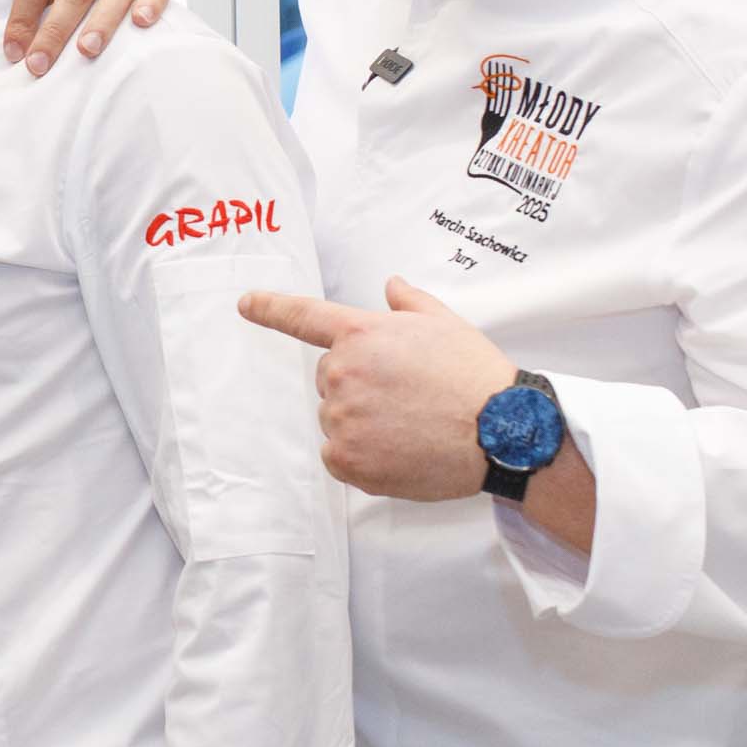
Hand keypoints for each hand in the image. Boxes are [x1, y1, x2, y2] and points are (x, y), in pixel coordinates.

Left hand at [238, 277, 518, 501]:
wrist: (501, 431)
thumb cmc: (474, 376)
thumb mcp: (445, 323)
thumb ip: (409, 303)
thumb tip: (391, 286)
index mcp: (362, 334)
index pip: (303, 317)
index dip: (270, 308)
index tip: (246, 304)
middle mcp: (343, 373)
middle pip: (329, 378)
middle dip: (358, 384)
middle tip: (405, 395)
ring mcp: (342, 418)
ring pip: (335, 418)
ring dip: (361, 422)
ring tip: (410, 424)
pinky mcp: (347, 459)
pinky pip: (336, 456)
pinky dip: (360, 457)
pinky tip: (398, 451)